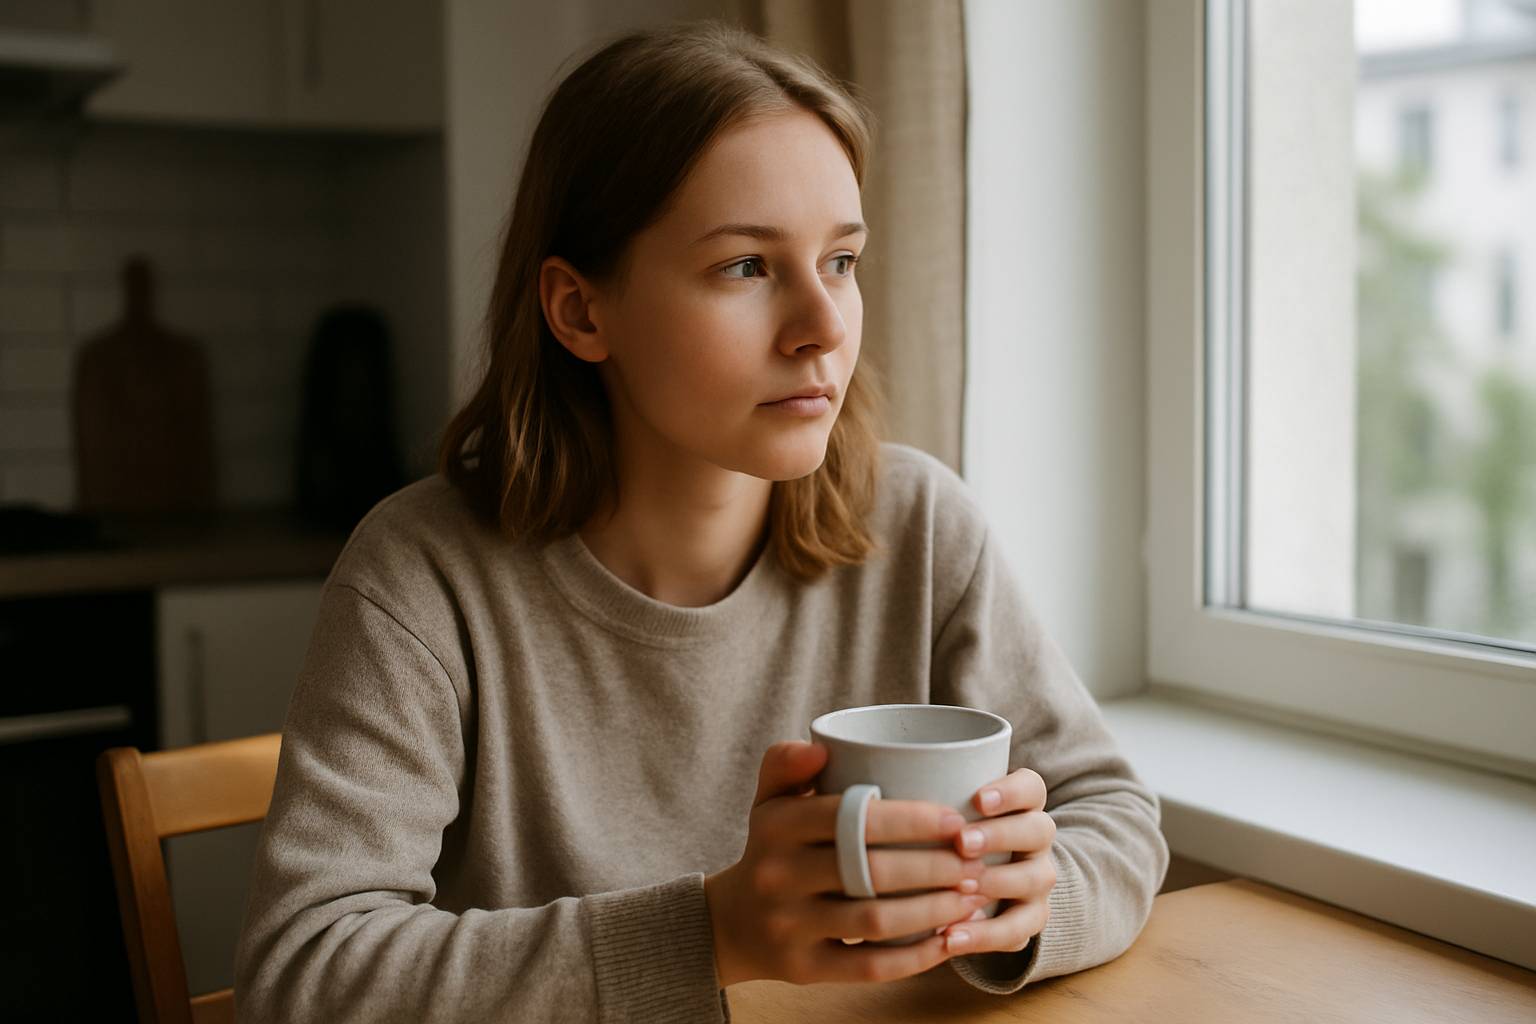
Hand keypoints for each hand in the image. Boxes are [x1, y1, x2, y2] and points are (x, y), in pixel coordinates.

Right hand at [703, 741, 990, 987]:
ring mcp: (790, 926)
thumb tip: (820, 748)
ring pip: (875, 920)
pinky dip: (915, 957)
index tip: (954, 821)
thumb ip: (787, 762)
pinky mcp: (805, 969)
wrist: (731, 923)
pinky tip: (948, 941)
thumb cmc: (771, 848)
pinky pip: (869, 966)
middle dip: (934, 867)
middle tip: (975, 863)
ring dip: (934, 910)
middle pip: (870, 871)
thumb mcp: (768, 800)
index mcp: (776, 826)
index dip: (909, 819)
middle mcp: (778, 876)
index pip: (850, 817)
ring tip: (972, 898)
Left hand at [938, 767, 1056, 956]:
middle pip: (1038, 829)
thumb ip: (925, 805)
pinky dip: (984, 935)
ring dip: (998, 882)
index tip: (977, 799)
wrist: (987, 881)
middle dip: (1000, 835)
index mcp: (1021, 806)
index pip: (1031, 787)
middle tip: (963, 842)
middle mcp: (1036, 840)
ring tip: (963, 888)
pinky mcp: (1030, 919)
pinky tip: (951, 936)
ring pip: (1036, 878)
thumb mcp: (943, 814)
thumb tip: (868, 794)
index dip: (1010, 791)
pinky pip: (1017, 930)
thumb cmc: (950, 834)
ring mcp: (1037, 879)